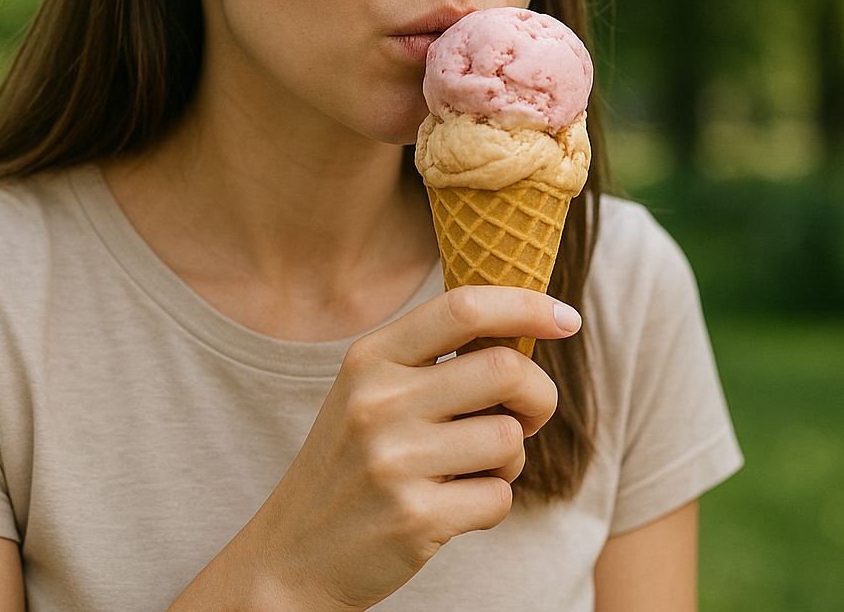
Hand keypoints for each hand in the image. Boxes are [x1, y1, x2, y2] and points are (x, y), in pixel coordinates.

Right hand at [180, 286, 579, 610]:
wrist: (293, 554)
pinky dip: (492, 502)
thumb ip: (431, 359)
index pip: (462, 307)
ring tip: (474, 468)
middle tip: (526, 414)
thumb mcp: (370, 392)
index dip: (524, 305)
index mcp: (370, 357)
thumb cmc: (351, 462)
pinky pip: (499, 497)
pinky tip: (455, 506)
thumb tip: (522, 329)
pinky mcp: (414, 517)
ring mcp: (393, 460)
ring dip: (511, 459)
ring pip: (509, 438)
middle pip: (505, 369)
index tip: (566, 317)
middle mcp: (378, 400)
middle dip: (538, 394)